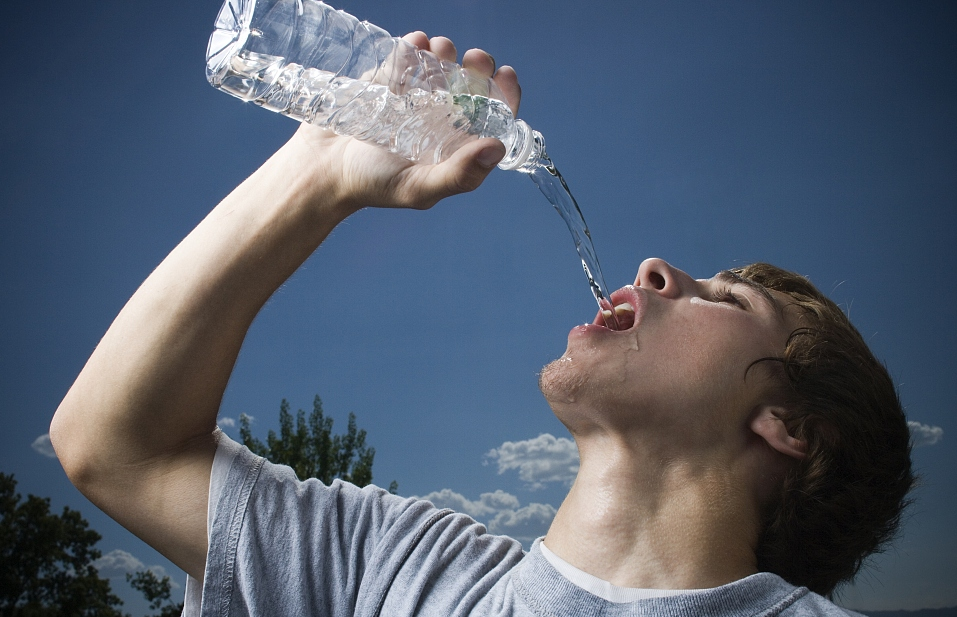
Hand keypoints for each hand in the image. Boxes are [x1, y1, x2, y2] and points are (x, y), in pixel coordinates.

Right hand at [289, 32, 521, 213]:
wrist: (323, 167)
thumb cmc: (373, 185)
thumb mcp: (419, 187)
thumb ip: (459, 174)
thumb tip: (497, 148)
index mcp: (457, 145)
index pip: (493, 116)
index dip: (504, 95)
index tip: (503, 75)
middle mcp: (442, 119)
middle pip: (472, 84)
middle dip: (477, 66)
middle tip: (473, 59)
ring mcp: (416, 96)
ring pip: (443, 63)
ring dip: (447, 52)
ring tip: (439, 50)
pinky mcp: (389, 78)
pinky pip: (409, 54)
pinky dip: (415, 45)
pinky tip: (415, 45)